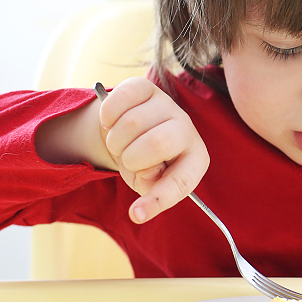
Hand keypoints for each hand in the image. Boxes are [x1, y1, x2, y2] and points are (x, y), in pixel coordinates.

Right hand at [98, 77, 209, 223]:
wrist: (129, 133)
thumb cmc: (144, 162)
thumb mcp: (148, 181)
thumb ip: (150, 188)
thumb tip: (142, 201)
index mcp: (194, 159)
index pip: (180, 181)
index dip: (158, 199)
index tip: (137, 214)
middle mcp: (186, 128)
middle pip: (156, 143)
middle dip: (131, 158)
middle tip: (127, 159)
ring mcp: (167, 104)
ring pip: (131, 123)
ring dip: (115, 140)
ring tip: (120, 143)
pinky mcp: (145, 87)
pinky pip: (120, 99)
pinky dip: (107, 116)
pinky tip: (112, 122)